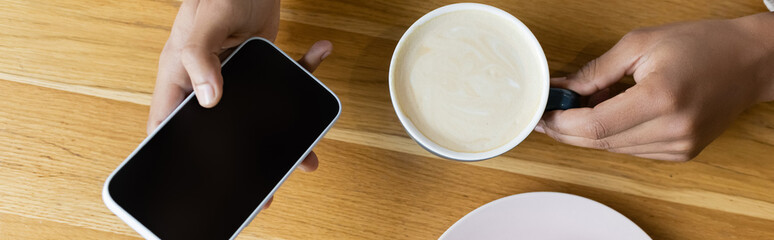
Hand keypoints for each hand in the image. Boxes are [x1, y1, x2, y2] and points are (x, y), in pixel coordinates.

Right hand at [148, 0, 332, 206]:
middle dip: (243, 161)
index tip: (200, 185)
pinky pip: (286, 77)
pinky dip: (306, 69)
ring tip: (308, 156)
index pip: (168, 126)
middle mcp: (207, 82)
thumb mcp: (203, 26)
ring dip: (285, 134)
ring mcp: (237, 76)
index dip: (178, 157)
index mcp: (180, 79)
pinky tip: (320, 55)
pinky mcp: (263, 64)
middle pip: (220, 132)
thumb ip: (199, 59)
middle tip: (266, 190)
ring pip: (258, 115)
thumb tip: (211, 99)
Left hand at [536, 13, 773, 160]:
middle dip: (567, 131)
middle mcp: (672, 130)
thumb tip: (560, 88)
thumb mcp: (640, 44)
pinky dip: (612, 135)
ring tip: (580, 107)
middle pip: (600, 143)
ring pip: (614, 149)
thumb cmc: (701, 44)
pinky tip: (608, 114)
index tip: (543, 114)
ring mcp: (679, 146)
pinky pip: (632, 150)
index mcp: (661, 99)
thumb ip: (595, 72)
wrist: (750, 61)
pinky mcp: (682, 154)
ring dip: (588, 133)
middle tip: (548, 115)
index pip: (594, 126)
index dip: (561, 124)